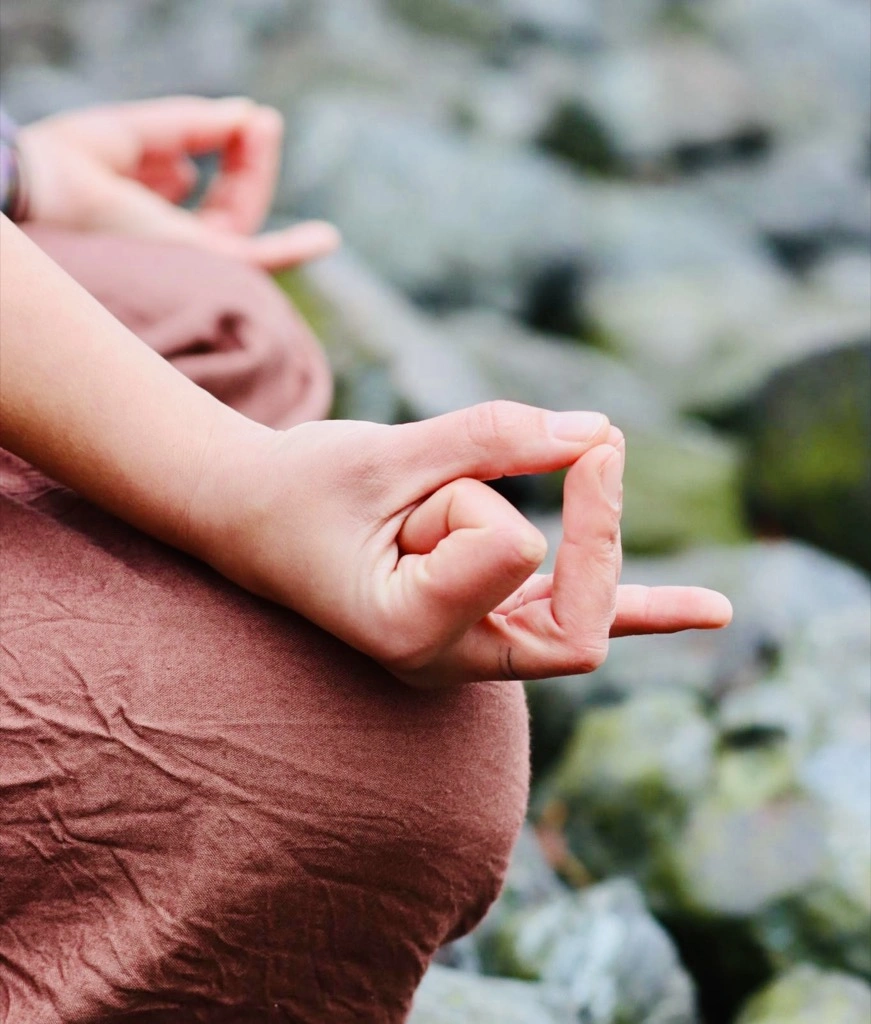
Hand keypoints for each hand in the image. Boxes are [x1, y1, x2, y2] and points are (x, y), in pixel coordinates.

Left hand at [17, 96, 339, 269]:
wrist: (42, 193)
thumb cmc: (65, 166)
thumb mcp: (134, 131)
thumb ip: (189, 125)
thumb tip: (245, 114)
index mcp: (148, 216)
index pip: (203, 191)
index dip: (226, 150)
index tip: (243, 117)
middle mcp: (168, 243)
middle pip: (228, 207)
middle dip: (245, 161)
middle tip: (260, 119)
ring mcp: (185, 258)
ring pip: (241, 226)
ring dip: (258, 178)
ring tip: (268, 127)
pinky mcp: (200, 263)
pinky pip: (256, 263)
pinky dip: (292, 253)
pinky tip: (325, 238)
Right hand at [200, 402, 732, 687]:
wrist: (249, 517)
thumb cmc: (298, 487)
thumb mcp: (384, 451)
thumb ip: (490, 437)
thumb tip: (599, 431)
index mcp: (404, 629)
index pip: (511, 558)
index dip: (511, 495)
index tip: (513, 451)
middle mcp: (444, 658)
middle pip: (574, 621)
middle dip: (589, 531)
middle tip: (593, 446)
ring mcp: (466, 647)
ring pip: (581, 620)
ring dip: (597, 544)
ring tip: (623, 476)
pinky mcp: (481, 618)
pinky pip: (573, 621)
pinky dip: (643, 611)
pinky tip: (712, 613)